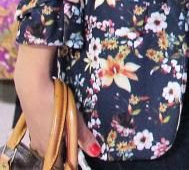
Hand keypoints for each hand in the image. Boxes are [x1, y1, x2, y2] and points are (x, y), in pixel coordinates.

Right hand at [13, 44, 100, 158]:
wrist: (33, 86)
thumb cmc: (53, 103)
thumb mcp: (71, 120)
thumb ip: (82, 136)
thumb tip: (95, 151)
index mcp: (48, 148)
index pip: (61, 162)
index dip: (73, 158)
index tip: (84, 150)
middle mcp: (39, 145)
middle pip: (57, 152)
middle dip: (69, 147)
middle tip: (82, 137)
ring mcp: (35, 134)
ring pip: (52, 142)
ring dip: (63, 137)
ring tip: (74, 127)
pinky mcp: (34, 123)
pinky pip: (47, 132)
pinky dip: (56, 130)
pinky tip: (61, 120)